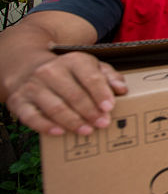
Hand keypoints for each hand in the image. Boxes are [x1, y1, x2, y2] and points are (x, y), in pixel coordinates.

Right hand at [4, 51, 127, 135]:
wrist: (28, 68)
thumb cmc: (68, 72)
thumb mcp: (90, 67)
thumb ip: (108, 77)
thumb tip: (122, 89)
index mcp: (73, 61)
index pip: (90, 77)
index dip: (100, 93)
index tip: (109, 107)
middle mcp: (50, 71)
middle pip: (74, 94)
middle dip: (90, 111)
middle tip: (102, 123)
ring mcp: (33, 86)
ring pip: (55, 107)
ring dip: (72, 121)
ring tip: (87, 130)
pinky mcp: (18, 101)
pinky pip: (31, 116)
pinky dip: (46, 126)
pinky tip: (60, 132)